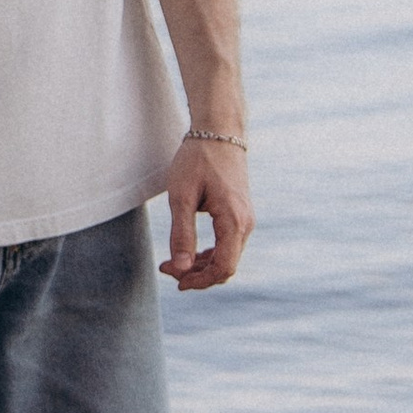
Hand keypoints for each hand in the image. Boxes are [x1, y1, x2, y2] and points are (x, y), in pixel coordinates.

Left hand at [160, 134, 251, 290]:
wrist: (219, 132)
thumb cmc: (198, 160)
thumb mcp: (181, 196)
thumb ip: (181, 234)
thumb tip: (180, 269)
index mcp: (234, 221)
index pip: (224, 267)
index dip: (200, 280)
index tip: (176, 281)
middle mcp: (246, 224)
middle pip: (226, 266)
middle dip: (197, 274)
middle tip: (166, 268)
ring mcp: (245, 220)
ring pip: (227, 257)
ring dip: (201, 266)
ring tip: (173, 262)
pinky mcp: (240, 215)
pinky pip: (228, 245)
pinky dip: (209, 254)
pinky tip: (189, 253)